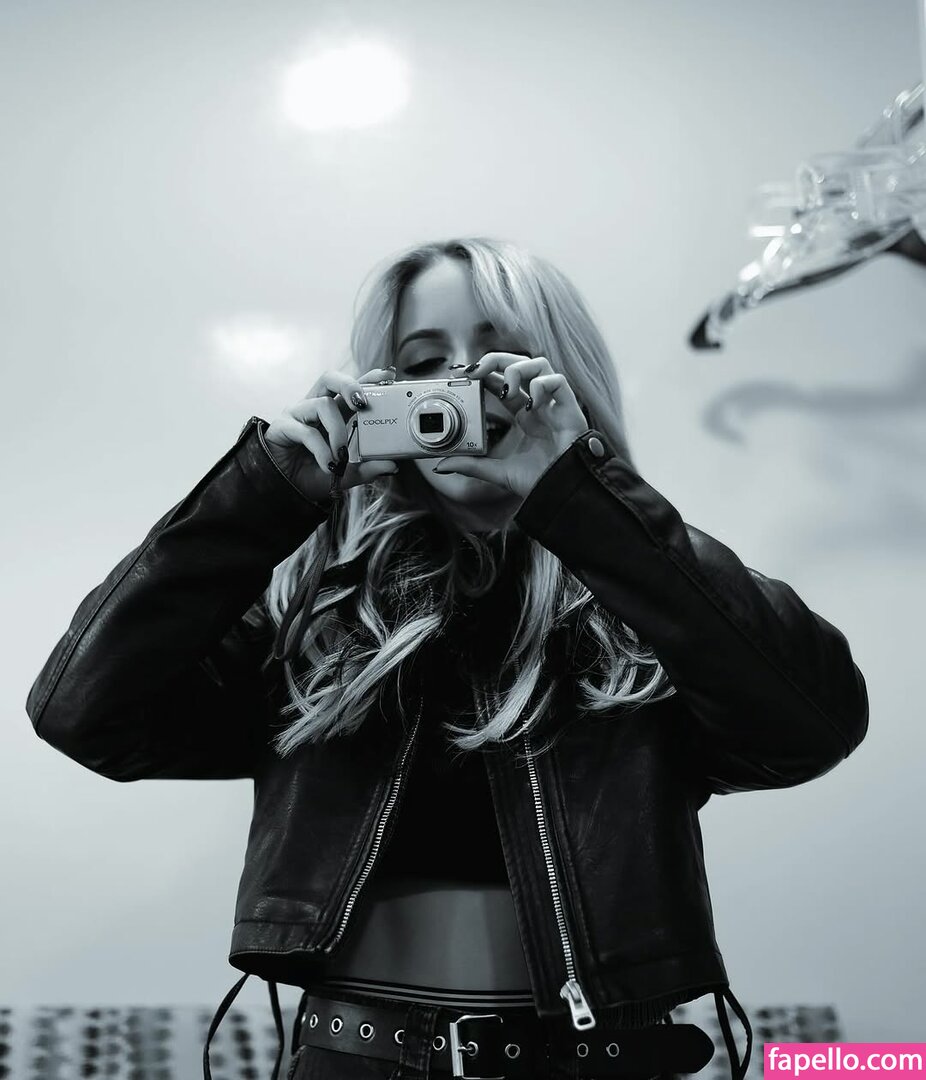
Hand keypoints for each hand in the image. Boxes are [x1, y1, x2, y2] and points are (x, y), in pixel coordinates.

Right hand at [264, 367, 398, 501]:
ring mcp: (297, 415)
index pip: (351, 389)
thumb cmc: (313, 476)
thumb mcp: (347, 474)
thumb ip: (367, 469)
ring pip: (322, 404)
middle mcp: (314, 408)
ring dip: (337, 431)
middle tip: (363, 404)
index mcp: (332, 413)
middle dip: (350, 385)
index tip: (389, 376)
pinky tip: (328, 466)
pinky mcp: (282, 427)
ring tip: (341, 456)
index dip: (369, 378)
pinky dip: (321, 450)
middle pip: (330, 379)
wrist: (285, 493)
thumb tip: (392, 465)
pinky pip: (306, 431)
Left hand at [431, 353, 588, 498]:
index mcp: (522, 415)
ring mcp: (553, 405)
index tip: (463, 373)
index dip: (484, 372)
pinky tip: (532, 402)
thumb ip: (471, 465)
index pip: (501, 381)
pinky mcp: (569, 409)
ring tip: (507, 389)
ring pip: (540, 365)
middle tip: (476, 370)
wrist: (561, 492)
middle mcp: (537, 405)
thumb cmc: (538, 480)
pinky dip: (542, 384)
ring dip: (518, 369)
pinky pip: (559, 381)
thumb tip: (442, 464)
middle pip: (519, 364)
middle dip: (496, 360)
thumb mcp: (496, 471)